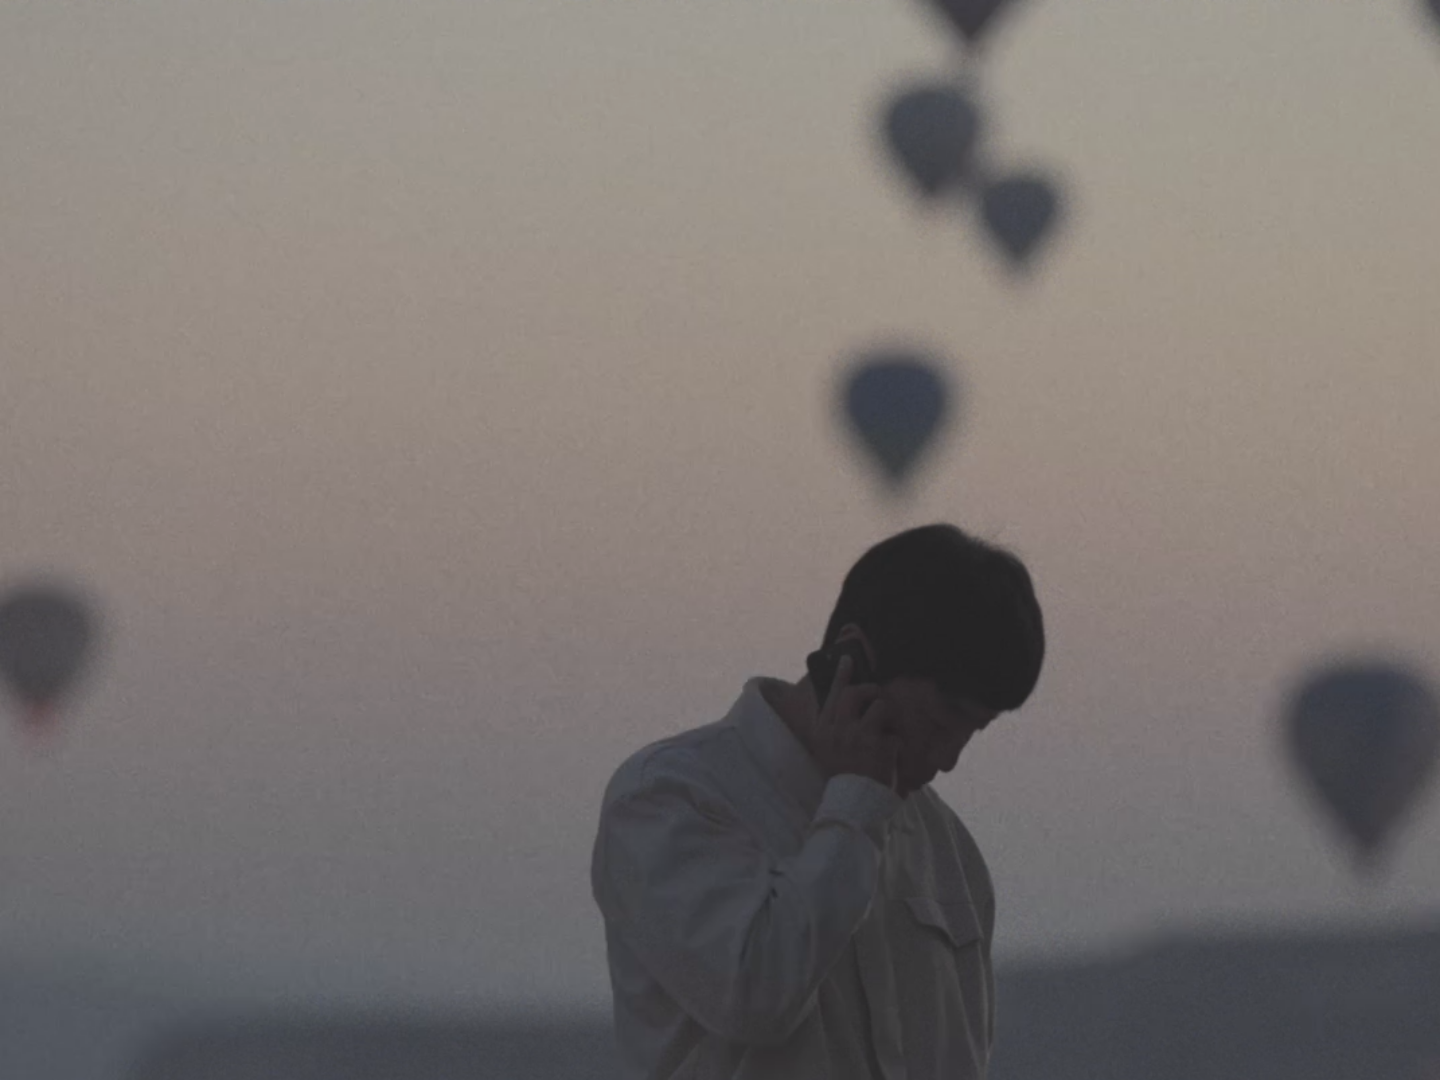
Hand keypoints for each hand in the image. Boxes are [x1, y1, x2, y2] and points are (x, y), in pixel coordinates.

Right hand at [807, 654, 899, 791]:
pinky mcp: (877, 747)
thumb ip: (833, 727)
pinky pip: (894, 735)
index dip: (842, 675)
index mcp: (823, 730)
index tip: (849, 659)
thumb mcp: (827, 749)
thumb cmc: (841, 775)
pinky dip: (896, 745)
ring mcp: (857, 737)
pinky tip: (891, 757)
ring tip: (886, 730)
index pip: (833, 695)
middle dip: (869, 690)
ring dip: (887, 717)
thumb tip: (844, 705)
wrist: (850, 802)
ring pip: (879, 707)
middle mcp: (838, 730)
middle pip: (854, 694)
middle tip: (876, 694)